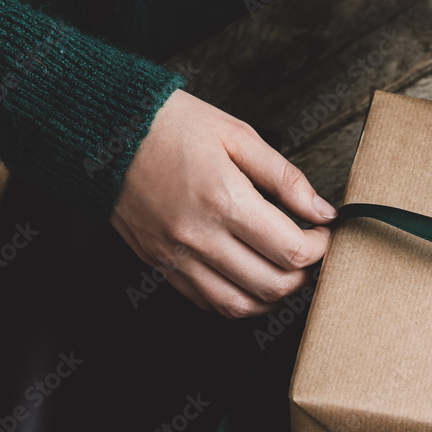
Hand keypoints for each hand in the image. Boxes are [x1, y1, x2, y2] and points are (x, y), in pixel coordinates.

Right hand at [111, 90, 336, 316]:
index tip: (323, 233)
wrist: (107, 131)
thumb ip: (286, 179)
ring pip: (240, 306)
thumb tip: (322, 210)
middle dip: (304, 275)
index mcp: (224, 199)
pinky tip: (248, 278)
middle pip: (272, 286)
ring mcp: (177, 256)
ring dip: (273, 297)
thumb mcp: (238, 136)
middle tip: (309, 254)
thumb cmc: (171, 126)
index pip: (291, 250)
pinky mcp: (161, 264)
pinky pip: (206, 302)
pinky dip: (237, 301)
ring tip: (284, 272)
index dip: (320, 248)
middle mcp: (200, 235)